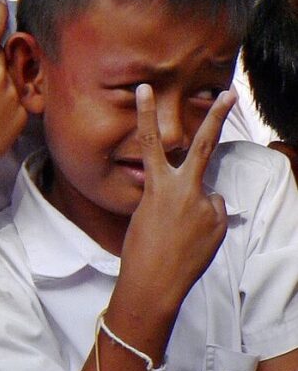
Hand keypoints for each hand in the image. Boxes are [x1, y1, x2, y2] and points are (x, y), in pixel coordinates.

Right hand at [119, 84, 233, 309]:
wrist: (154, 282)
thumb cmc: (141, 248)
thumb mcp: (148, 212)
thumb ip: (175, 195)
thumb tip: (204, 192)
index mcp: (157, 186)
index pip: (150, 141)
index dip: (146, 113)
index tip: (145, 88)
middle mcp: (184, 190)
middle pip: (202, 145)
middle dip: (217, 117)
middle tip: (230, 93)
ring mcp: (205, 206)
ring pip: (208, 194)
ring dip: (198, 208)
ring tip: (180, 233)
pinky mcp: (218, 223)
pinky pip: (214, 215)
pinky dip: (206, 226)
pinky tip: (192, 242)